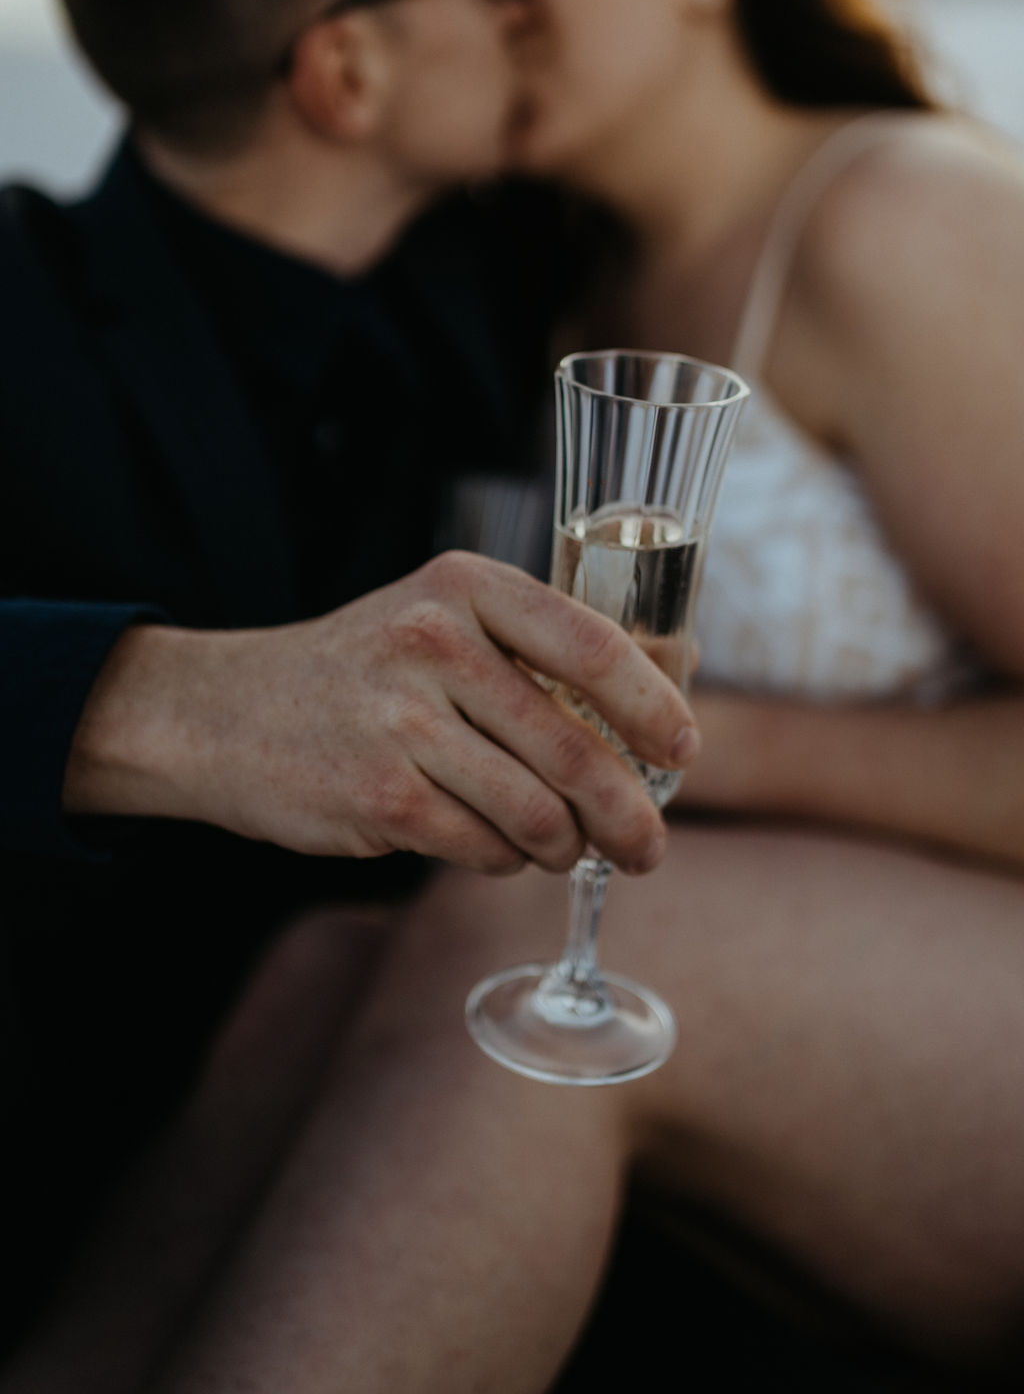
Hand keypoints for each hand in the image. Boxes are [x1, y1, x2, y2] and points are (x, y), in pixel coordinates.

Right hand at [65, 552, 699, 875]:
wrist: (222, 713)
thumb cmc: (358, 673)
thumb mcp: (436, 620)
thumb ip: (530, 651)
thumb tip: (655, 707)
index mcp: (465, 587)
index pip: (593, 646)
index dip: (654, 707)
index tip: (682, 750)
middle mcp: (435, 642)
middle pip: (575, 748)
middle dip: (629, 813)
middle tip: (649, 848)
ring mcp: (402, 722)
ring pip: (537, 811)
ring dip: (564, 845)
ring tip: (562, 848)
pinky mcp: (379, 797)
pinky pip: (484, 848)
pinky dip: (502, 861)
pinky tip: (492, 849)